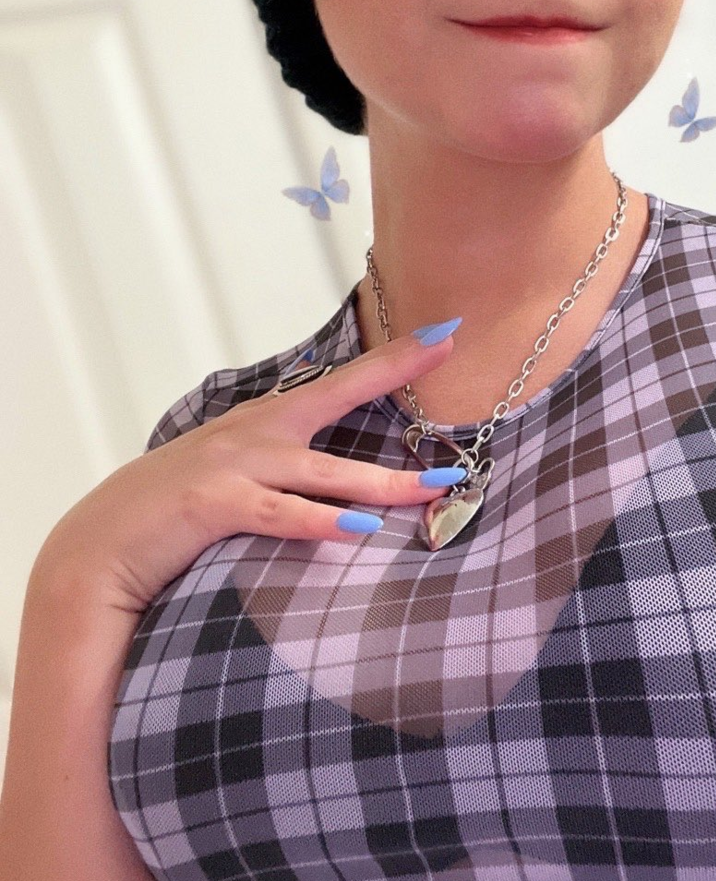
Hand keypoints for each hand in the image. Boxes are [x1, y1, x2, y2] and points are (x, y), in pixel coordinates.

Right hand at [34, 327, 458, 614]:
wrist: (98, 547)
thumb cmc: (173, 513)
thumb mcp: (236, 475)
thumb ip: (285, 468)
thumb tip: (343, 478)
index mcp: (264, 424)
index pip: (341, 383)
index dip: (393, 358)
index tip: (444, 333)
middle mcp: (255, 433)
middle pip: (340, 399)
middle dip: (397, 375)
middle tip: (452, 352)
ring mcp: (234, 465)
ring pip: (325, 471)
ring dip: (385, 483)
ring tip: (434, 488)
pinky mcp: (214, 504)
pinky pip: (279, 513)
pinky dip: (321, 522)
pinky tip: (359, 530)